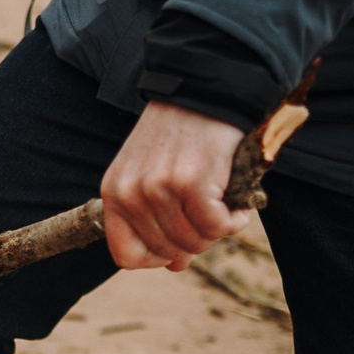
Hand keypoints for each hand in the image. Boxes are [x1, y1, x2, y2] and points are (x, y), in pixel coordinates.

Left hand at [100, 100, 250, 270]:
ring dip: (218, 231)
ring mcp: (159, 188)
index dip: (156, 259)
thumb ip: (158, 220)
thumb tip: (176, 266)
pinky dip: (234, 222)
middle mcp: (131, 192)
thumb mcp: (152, 173)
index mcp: (114, 192)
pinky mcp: (193, 182)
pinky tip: (239, 206)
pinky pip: (216, 226)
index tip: (178, 248)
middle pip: (166, 250)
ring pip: (193, 241)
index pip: (126, 256)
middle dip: (196, 242)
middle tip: (213, 218)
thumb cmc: (180, 132)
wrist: (204, 87)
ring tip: (227, 208)